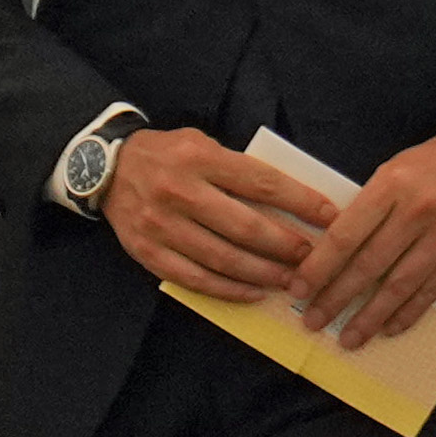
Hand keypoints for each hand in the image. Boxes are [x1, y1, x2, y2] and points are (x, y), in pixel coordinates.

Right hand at [101, 126, 337, 301]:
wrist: (107, 167)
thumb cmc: (168, 154)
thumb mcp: (203, 144)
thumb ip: (236, 168)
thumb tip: (287, 199)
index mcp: (200, 157)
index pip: (261, 182)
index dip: (299, 201)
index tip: (329, 215)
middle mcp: (181, 191)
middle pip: (245, 226)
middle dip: (285, 245)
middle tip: (313, 257)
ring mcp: (162, 226)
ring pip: (223, 258)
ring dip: (263, 273)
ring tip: (290, 280)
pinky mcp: (148, 253)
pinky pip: (196, 279)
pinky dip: (229, 289)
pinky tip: (253, 293)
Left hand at [287, 129, 435, 349]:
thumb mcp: (398, 168)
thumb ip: (371, 204)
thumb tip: (334, 247)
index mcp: (393, 182)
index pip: (347, 232)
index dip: (320, 265)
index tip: (300, 288)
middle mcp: (420, 210)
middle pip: (369, 264)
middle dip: (337, 297)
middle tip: (314, 320)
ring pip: (400, 285)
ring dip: (370, 316)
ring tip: (349, 337)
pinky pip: (432, 291)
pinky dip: (407, 312)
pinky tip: (388, 327)